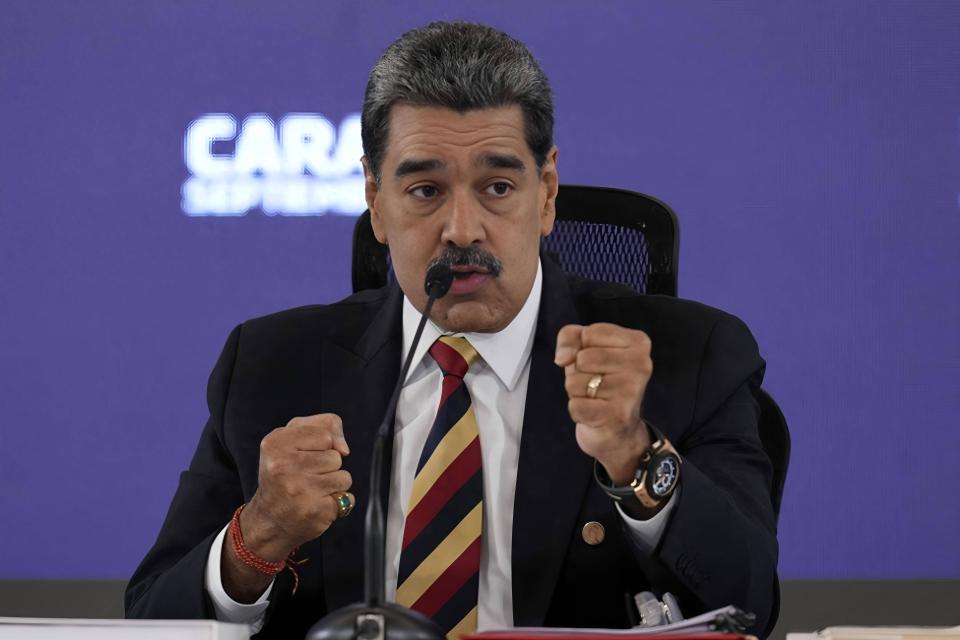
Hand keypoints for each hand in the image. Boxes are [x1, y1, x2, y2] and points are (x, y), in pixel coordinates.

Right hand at [241, 413, 353, 560]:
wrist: (269, 521)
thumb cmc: (284, 476)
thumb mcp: (293, 440)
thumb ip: (323, 427)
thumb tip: (344, 448)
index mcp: (276, 443)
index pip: (325, 433)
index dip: (322, 446)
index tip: (303, 457)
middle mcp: (283, 466)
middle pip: (335, 456)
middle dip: (327, 467)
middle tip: (305, 478)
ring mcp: (299, 489)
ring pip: (344, 477)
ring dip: (334, 485)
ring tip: (312, 491)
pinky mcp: (314, 511)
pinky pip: (347, 499)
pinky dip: (338, 503)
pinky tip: (318, 506)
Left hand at [555, 323, 652, 484]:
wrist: (619, 431)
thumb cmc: (602, 383)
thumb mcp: (584, 349)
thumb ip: (570, 337)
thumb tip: (563, 358)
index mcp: (638, 342)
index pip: (588, 334)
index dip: (581, 349)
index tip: (598, 364)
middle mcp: (641, 364)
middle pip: (582, 359)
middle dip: (579, 374)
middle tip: (597, 385)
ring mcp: (631, 390)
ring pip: (575, 382)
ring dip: (577, 393)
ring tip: (597, 399)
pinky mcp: (617, 415)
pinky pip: (575, 406)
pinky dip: (577, 411)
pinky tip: (595, 414)